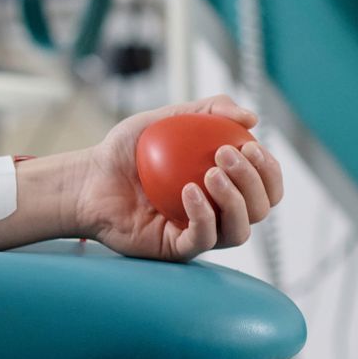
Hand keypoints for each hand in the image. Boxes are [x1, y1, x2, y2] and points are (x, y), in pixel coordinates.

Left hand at [71, 94, 284, 261]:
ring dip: (235, 200)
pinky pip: (204, 239)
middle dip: (254, 181)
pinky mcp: (177, 248)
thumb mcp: (165, 118)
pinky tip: (190, 191)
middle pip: (261, 209)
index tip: (250, 146)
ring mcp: (199, 233)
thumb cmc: (124, 152)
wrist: (87, 179)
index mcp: (224, 186)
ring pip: (240, 230)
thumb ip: (207, 110)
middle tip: (225, 154)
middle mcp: (218, 212)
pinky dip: (204, 215)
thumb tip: (252, 118)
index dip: (269, 170)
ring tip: (211, 174)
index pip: (267, 186)